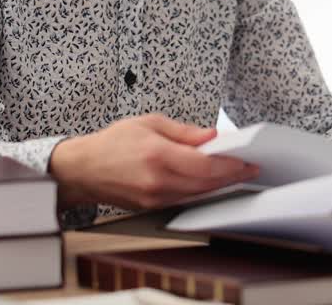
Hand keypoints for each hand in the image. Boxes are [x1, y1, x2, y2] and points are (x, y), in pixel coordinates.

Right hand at [48, 114, 259, 210]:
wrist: (83, 169)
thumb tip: (211, 136)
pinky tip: (209, 182)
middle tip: (248, 168)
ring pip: (198, 195)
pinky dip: (200, 191)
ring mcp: (154, 198)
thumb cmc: (111, 143)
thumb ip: (184, 132)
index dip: (230, 165)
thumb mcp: (149, 123)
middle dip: (231, 176)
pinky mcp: (152, 207)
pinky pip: (184, 200)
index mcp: (157, 155)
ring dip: (219, 186)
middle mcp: (157, 181)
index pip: (204, 166)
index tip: (246, 160)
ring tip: (234, 174)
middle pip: (206, 184)